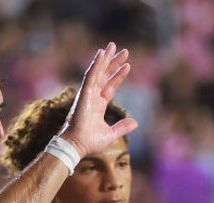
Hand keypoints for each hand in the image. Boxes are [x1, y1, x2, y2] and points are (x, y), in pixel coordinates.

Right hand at [58, 42, 138, 158]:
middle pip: (105, 75)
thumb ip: (122, 127)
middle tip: (123, 50)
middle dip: (113, 62)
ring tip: (113, 46)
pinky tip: (101, 54)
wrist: (78, 146)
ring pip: (98, 72)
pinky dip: (96, 64)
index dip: (119, 75)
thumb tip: (135, 122)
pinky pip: (91, 76)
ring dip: (106, 59)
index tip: (128, 65)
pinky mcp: (84, 94)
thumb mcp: (111, 134)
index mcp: (98, 104)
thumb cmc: (90, 142)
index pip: (110, 86)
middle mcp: (93, 96)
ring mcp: (88, 94)